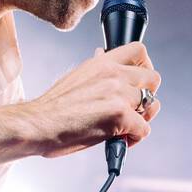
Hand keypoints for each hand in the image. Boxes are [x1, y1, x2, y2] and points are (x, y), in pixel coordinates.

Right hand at [20, 43, 160, 158]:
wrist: (37, 124)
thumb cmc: (51, 108)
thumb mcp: (76, 77)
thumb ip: (97, 72)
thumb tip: (104, 61)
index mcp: (102, 63)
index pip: (139, 50)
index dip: (145, 66)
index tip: (139, 80)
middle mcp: (113, 74)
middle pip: (154, 79)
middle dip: (147, 96)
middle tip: (133, 109)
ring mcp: (119, 94)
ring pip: (151, 105)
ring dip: (141, 119)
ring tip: (125, 128)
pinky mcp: (121, 116)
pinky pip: (144, 129)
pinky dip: (134, 138)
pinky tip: (118, 141)